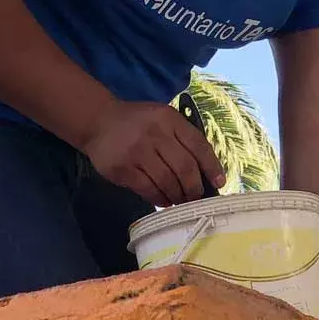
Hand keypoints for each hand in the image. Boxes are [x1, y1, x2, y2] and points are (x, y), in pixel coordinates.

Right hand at [81, 101, 226, 206]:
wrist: (98, 121)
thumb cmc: (138, 122)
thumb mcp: (162, 119)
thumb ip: (182, 138)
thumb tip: (205, 171)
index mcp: (169, 119)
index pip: (198, 145)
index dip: (212, 167)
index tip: (220, 182)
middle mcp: (155, 133)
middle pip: (185, 167)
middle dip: (194, 187)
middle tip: (195, 197)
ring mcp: (137, 151)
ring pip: (168, 181)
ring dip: (178, 196)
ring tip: (180, 200)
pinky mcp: (123, 168)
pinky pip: (148, 189)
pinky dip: (160, 199)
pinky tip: (164, 200)